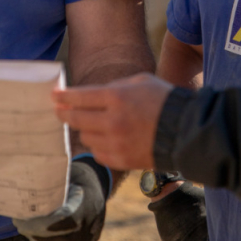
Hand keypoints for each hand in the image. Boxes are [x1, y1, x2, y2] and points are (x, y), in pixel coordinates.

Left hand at [12, 157, 108, 240]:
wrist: (95, 183)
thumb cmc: (73, 176)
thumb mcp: (63, 174)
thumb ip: (48, 183)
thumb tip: (21, 186)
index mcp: (88, 202)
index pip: (64, 221)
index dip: (41, 225)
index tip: (22, 219)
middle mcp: (93, 223)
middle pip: (63, 240)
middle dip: (37, 235)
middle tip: (21, 225)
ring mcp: (91, 237)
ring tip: (28, 232)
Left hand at [53, 73, 172, 169]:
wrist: (186, 130)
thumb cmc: (164, 100)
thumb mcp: (140, 81)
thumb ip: (114, 86)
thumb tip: (91, 95)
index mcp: (116, 97)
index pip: (79, 97)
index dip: (63, 96)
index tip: (54, 96)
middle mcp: (112, 121)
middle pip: (76, 119)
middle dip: (64, 113)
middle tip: (59, 110)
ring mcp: (116, 142)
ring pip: (86, 137)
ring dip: (85, 129)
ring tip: (91, 123)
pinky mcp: (121, 160)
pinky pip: (97, 153)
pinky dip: (98, 145)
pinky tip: (104, 138)